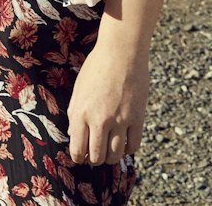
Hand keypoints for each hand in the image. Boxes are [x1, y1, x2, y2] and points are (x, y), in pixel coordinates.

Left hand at [67, 39, 148, 166]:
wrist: (121, 52)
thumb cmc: (96, 68)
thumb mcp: (78, 90)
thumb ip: (75, 114)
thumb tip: (75, 136)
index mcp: (80, 113)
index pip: (78, 150)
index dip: (79, 157)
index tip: (82, 156)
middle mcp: (99, 120)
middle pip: (97, 157)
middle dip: (95, 160)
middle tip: (96, 155)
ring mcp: (120, 120)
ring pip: (116, 155)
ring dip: (111, 158)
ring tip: (110, 151)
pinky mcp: (137, 118)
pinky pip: (133, 145)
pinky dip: (128, 149)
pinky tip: (124, 143)